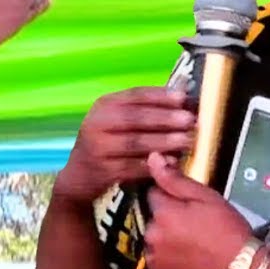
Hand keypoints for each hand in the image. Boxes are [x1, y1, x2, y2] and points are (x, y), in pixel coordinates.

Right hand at [52, 87, 194, 205]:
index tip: (183, 98)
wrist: (79, 175)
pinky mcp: (104, 170)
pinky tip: (172, 161)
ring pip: (135, 142)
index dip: (160, 95)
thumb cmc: (107, 143)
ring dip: (164, 141)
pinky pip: (133, 166)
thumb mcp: (118, 120)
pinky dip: (155, 163)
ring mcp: (98, 148)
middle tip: (190, 121)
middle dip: (165, 119)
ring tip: (187, 140)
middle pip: (135, 118)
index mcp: (104, 105)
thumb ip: (146, 108)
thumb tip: (183, 92)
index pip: (134, 95)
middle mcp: (97, 123)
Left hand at [143, 154, 253, 268]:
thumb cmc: (228, 230)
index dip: (171, 197)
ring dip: (166, 242)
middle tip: (195, 229)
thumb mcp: (206, 198)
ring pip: (155, 243)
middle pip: (153, 220)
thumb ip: (175, 179)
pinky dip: (169, 264)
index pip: (154, 194)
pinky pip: (158, 266)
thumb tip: (152, 158)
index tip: (189, 206)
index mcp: (162, 213)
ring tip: (193, 248)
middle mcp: (151, 236)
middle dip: (168, 220)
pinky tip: (188, 264)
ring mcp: (153, 262)